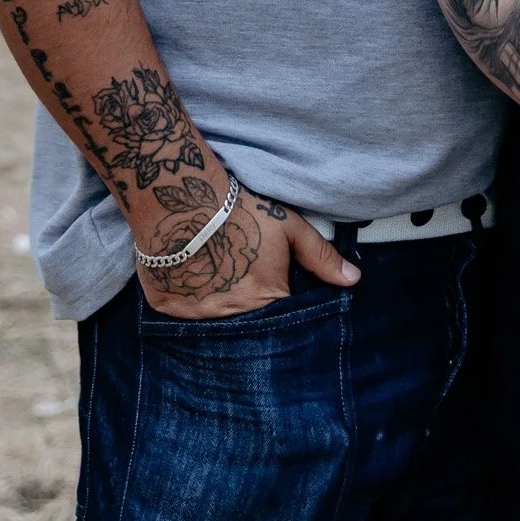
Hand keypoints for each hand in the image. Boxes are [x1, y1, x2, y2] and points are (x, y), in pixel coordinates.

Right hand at [137, 185, 358, 318]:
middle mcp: (232, 317)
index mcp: (267, 299)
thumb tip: (353, 280)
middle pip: (247, 324)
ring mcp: (196, 316)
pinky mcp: (166, 308)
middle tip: (240, 281)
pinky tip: (189, 279)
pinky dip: (187, 303)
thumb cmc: (240, 209)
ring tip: (215, 280)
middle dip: (249, 309)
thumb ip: (320, 256)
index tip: (271, 285)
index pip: (281, 320)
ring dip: (218, 307)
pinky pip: (181, 316)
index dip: (279, 303)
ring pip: (214, 322)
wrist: (181, 196)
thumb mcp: (288, 226)